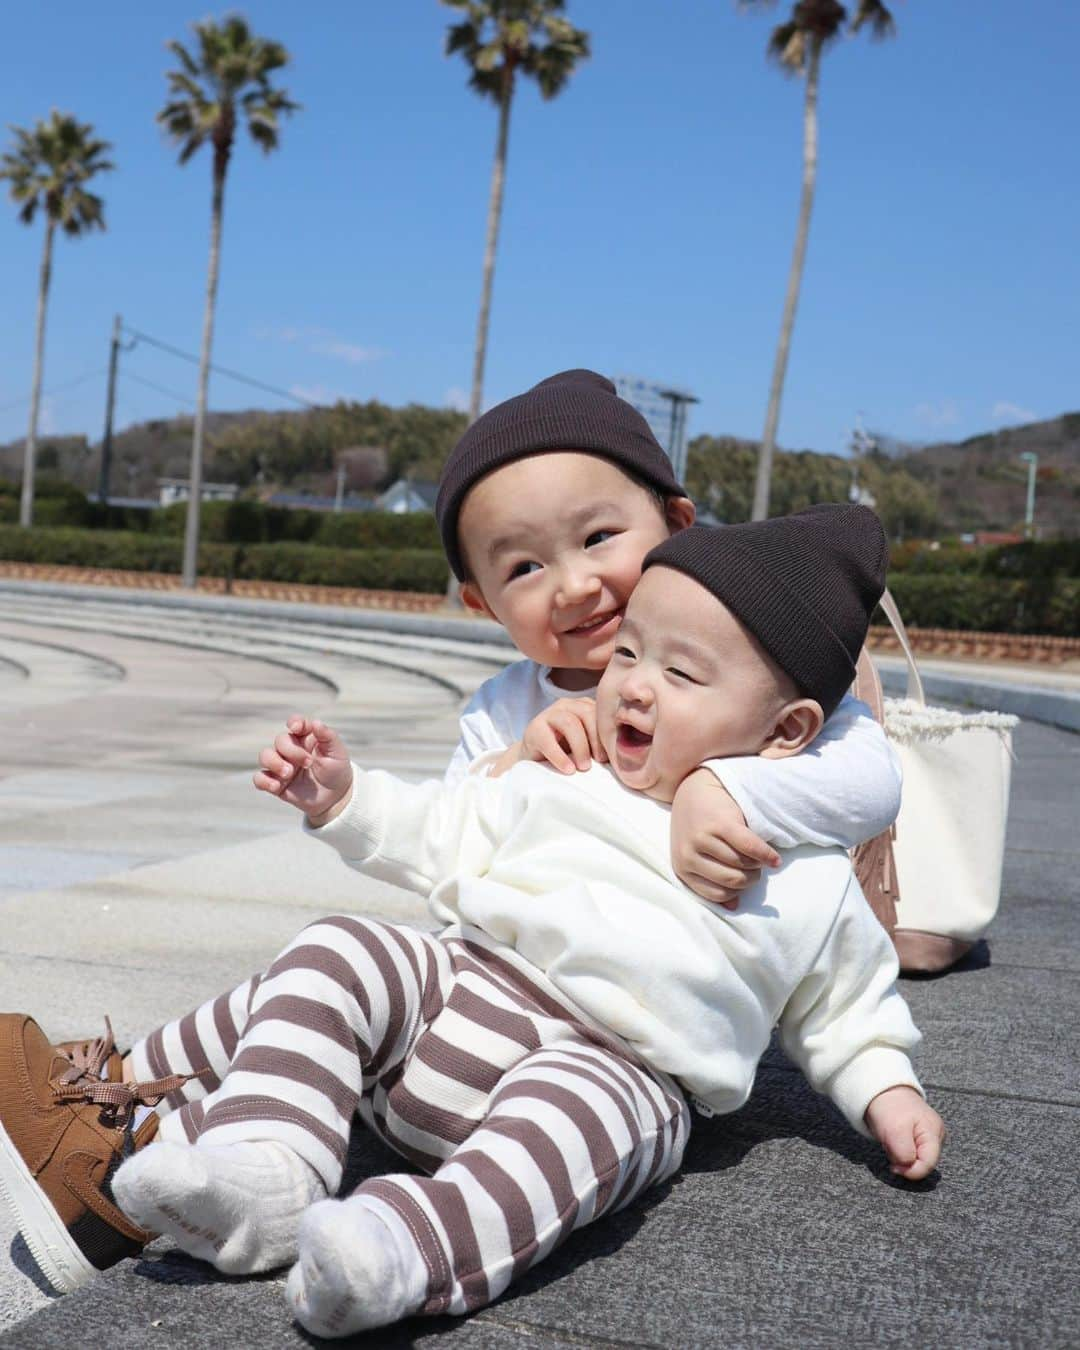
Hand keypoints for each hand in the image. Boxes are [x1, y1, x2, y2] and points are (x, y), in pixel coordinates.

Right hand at [253, 716, 353, 825]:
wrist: (335, 797)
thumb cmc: (336, 770)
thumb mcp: (337, 752)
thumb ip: (327, 736)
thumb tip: (316, 723)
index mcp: (306, 738)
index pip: (296, 723)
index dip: (294, 723)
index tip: (296, 728)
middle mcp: (291, 749)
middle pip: (280, 740)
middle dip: (292, 751)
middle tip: (308, 763)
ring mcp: (282, 765)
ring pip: (265, 756)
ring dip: (274, 763)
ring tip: (288, 774)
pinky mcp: (276, 782)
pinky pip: (259, 778)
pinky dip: (264, 781)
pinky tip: (276, 786)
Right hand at [519, 698, 606, 774]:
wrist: (535, 759)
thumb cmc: (567, 752)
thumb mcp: (587, 745)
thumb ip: (601, 743)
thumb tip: (621, 755)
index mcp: (583, 706)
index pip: (600, 713)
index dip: (607, 735)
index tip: (611, 756)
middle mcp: (566, 705)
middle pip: (587, 714)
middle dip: (596, 739)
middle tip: (600, 761)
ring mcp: (548, 714)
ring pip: (569, 723)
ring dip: (580, 747)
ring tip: (583, 767)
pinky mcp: (534, 729)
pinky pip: (548, 740)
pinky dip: (560, 757)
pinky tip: (568, 769)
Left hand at [670, 769, 779, 909]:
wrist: (695, 788)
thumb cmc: (699, 827)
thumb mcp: (697, 855)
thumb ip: (711, 880)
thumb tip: (734, 906)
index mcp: (682, 867)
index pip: (717, 894)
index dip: (737, 892)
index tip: (745, 883)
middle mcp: (688, 854)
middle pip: (732, 880)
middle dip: (750, 879)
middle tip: (756, 871)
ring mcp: (702, 838)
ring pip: (742, 864)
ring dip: (757, 864)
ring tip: (759, 858)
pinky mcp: (720, 823)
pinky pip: (750, 847)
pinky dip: (766, 855)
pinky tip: (774, 859)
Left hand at [864, 1085, 945, 1180]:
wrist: (881, 1089)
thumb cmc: (889, 1107)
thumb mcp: (894, 1131)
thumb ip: (904, 1153)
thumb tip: (909, 1169)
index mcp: (934, 1133)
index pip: (928, 1165)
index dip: (911, 1171)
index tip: (893, 1167)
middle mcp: (936, 1136)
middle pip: (923, 1163)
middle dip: (904, 1161)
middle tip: (890, 1146)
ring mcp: (929, 1136)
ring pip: (915, 1159)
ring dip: (900, 1155)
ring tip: (892, 1140)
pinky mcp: (919, 1136)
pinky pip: (910, 1153)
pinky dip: (899, 1150)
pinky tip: (894, 1140)